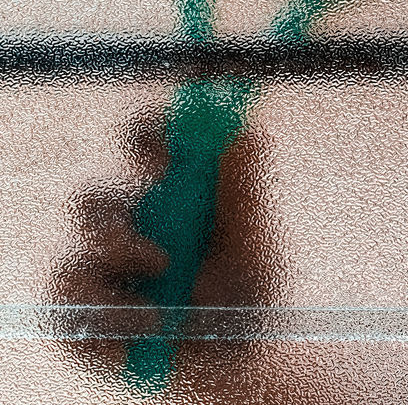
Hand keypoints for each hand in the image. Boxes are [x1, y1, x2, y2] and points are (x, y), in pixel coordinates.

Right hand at [47, 110, 285, 398]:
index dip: (148, 132)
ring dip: (121, 256)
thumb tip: (249, 132)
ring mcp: (96, 268)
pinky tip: (150, 326)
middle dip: (121, 208)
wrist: (236, 360)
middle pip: (94, 196)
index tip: (168, 146)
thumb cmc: (247, 292)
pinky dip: (110, 313)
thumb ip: (245, 191)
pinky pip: (68, 301)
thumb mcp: (254, 243)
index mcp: (169, 189)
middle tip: (159, 231)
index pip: (145, 142)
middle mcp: (125, 222)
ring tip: (164, 285)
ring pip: (80, 248)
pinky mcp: (77, 312)